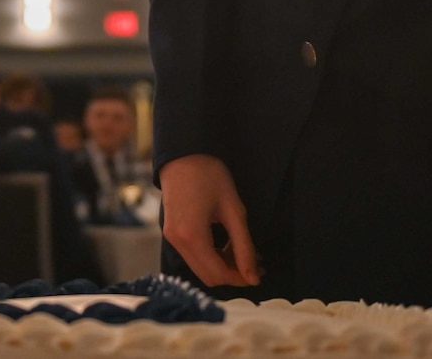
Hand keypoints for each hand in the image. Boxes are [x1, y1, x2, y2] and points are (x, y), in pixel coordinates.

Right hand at [159, 155, 258, 287]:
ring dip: (223, 266)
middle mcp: (177, 241)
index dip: (241, 278)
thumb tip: (254, 278)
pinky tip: (225, 244)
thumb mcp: (233, 210)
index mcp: (192, 236)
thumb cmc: (209, 176)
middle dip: (233, 274)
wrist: (183, 154)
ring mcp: (171, 238)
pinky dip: (211, 256)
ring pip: (200, 268)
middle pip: (208, 276)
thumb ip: (244, 246)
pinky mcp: (171, 232)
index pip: (219, 273)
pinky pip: (193, 255)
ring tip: (242, 251)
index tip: (260, 272)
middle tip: (254, 263)